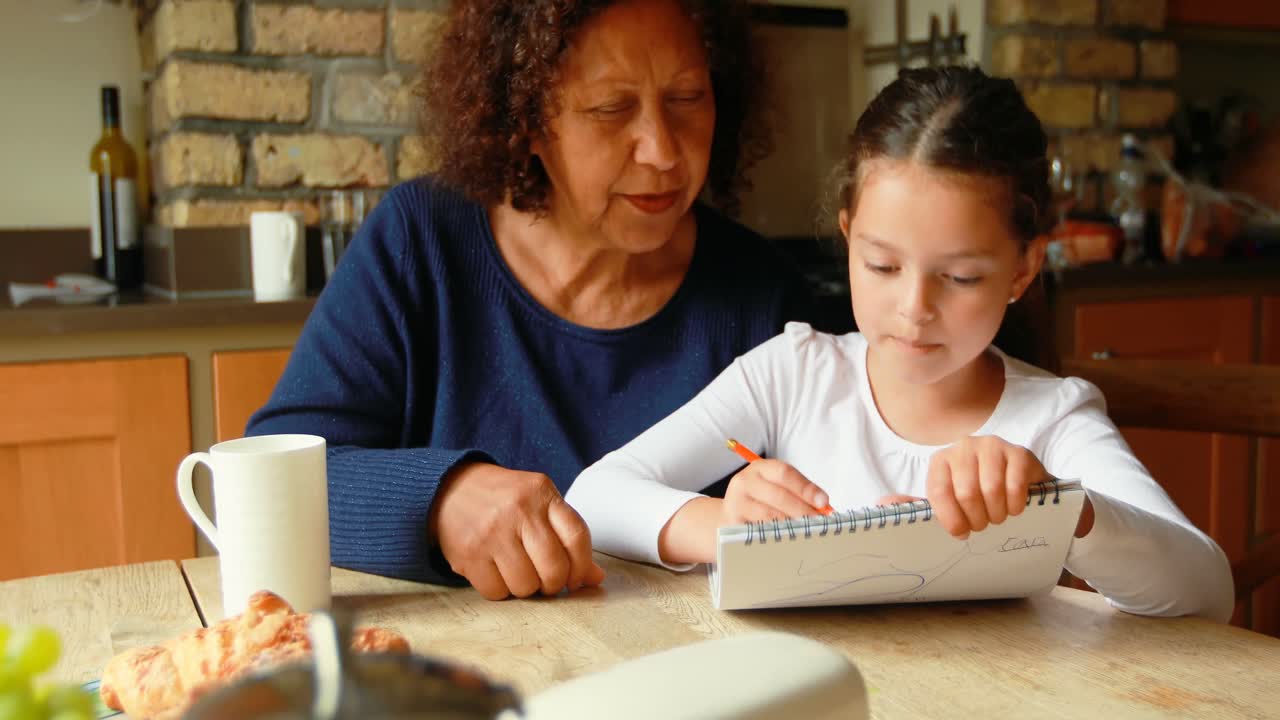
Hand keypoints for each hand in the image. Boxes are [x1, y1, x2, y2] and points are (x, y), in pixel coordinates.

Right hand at [429, 462, 605, 599]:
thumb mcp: (538, 503)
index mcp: (541, 493)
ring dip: (526, 588)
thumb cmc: (503, 501)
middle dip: (554, 584)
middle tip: (546, 581)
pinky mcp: (468, 554)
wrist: (449, 489)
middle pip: (554, 568)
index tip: (577, 578)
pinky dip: (500, 590)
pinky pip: (497, 592)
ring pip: (526, 586)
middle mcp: (518, 510)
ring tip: (517, 570)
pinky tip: (496, 572)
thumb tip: (595, 578)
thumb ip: (567, 536)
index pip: (577, 535)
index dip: (583, 566)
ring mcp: (491, 533)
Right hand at [720, 459, 829, 525]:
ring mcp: (736, 503)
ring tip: (806, 532)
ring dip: (792, 526)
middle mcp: (745, 482)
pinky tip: (788, 539)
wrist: (730, 515)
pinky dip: (777, 536)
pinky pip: (761, 532)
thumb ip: (799, 493)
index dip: (806, 488)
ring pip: (770, 516)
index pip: (784, 473)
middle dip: (803, 511)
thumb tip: (823, 506)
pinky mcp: (733, 524)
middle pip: (779, 496)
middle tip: (819, 523)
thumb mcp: (776, 487)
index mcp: (759, 468)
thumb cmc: (761, 500)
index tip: (823, 502)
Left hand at [921, 436, 1092, 538]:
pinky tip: (1014, 508)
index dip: (951, 519)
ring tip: (997, 517)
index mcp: (941, 460)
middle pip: (966, 493)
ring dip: (996, 514)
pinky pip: (1015, 485)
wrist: (1015, 483)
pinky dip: (1015, 505)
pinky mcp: (1019, 452)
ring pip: (991, 490)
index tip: (961, 533)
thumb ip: (914, 505)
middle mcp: (964, 447)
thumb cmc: (975, 496)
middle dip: (976, 519)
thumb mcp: (944, 501)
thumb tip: (881, 503)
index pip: (939, 492)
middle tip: (983, 525)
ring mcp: (992, 446)